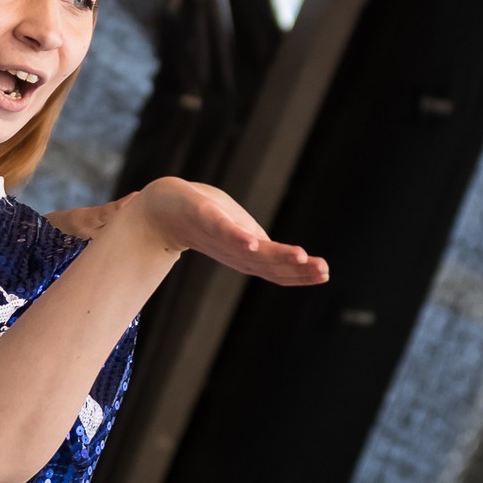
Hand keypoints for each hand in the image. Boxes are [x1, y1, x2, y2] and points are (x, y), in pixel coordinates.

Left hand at [128, 176, 328, 285]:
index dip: (300, 274)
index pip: (276, 269)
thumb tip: (269, 250)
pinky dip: (237, 236)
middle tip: (324, 270)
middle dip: (298, 269)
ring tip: (302, 256)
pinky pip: (222, 230)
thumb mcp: (234, 230)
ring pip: (251, 251)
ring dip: (277, 255)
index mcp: (245, 255)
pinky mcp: (203, 218)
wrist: (157, 209)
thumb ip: (251, 242)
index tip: (325, 272)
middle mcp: (234, 252)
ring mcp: (219, 237)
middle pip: (269, 265)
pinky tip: (252, 241)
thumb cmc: (198, 217)